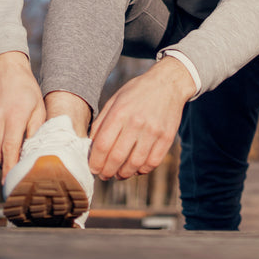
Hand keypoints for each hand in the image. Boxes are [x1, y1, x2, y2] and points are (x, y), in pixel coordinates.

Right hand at [0, 51, 45, 181]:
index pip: (9, 149)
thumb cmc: (26, 90)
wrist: (4, 69)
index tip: (11, 183)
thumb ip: (36, 131)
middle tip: (18, 169)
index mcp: (13, 115)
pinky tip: (0, 145)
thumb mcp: (38, 108)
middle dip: (7, 165)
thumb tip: (33, 155)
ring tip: (10, 156)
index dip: (10, 168)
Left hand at [88, 57, 195, 179]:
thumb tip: (91, 147)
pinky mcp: (167, 137)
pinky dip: (141, 170)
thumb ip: (101, 122)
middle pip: (117, 157)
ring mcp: (153, 131)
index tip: (93, 168)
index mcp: (120, 112)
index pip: (102, 145)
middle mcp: (137, 122)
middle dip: (106, 172)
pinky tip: (136, 168)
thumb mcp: (115, 100)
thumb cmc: (137, 92)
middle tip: (104, 175)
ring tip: (118, 174)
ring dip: (123, 174)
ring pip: (134, 164)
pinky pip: (152, 162)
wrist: (168, 83)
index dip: (95, 162)